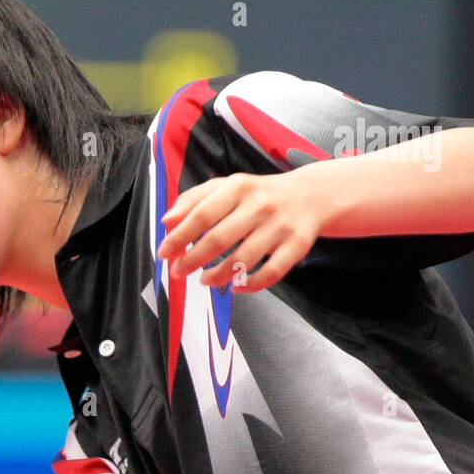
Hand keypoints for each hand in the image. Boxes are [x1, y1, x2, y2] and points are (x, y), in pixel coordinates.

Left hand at [155, 171, 323, 291]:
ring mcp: (280, 227)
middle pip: (219, 239)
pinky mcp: (297, 246)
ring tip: (205, 280)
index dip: (179, 237)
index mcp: (238, 187)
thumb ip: (193, 200)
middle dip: (192, 260)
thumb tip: (167, 221)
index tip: (163, 252)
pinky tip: (236, 286)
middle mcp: (260, 205)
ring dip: (218, 276)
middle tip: (178, 271)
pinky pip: (271, 273)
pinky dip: (250, 285)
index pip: (201, 215)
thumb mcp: (226, 187)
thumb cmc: (258, 195)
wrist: (310, 196)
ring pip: (243, 260)